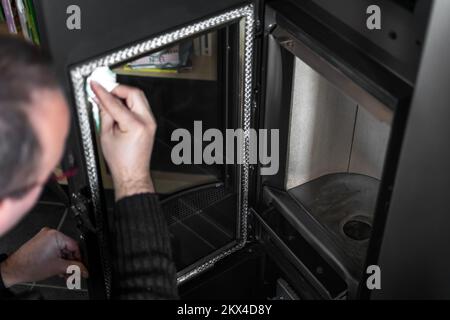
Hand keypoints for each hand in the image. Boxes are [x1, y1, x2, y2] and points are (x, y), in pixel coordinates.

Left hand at [0, 228, 87, 287]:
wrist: (14, 270)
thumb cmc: (30, 266)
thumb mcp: (58, 267)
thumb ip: (75, 267)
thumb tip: (84, 269)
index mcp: (55, 235)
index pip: (75, 246)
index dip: (79, 259)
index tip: (81, 267)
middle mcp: (50, 233)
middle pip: (68, 248)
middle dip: (70, 262)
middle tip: (72, 272)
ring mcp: (44, 237)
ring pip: (62, 250)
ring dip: (64, 262)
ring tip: (64, 273)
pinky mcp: (41, 242)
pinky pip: (54, 249)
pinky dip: (57, 259)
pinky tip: (58, 268)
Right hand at [91, 82, 156, 200]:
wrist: (132, 173)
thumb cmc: (121, 161)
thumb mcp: (105, 135)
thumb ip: (103, 114)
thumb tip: (99, 99)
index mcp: (135, 125)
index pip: (115, 102)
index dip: (103, 92)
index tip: (95, 85)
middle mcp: (146, 122)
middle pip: (134, 93)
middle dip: (118, 89)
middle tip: (105, 91)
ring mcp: (151, 122)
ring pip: (139, 97)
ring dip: (124, 95)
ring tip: (110, 100)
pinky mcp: (150, 123)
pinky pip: (140, 106)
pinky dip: (129, 103)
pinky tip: (118, 107)